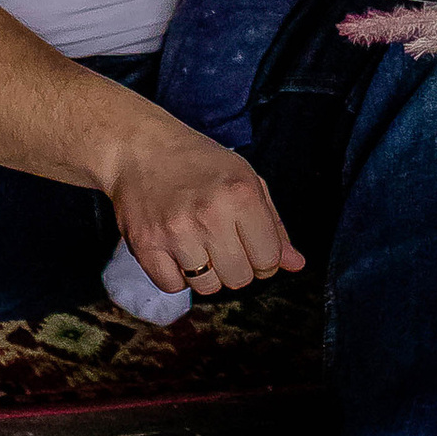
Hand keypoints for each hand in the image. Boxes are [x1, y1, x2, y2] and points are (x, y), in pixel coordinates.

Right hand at [103, 103, 304, 298]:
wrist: (139, 148)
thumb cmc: (198, 162)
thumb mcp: (245, 179)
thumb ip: (274, 225)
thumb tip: (297, 265)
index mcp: (241, 194)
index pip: (268, 260)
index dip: (263, 257)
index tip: (249, 243)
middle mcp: (210, 214)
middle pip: (239, 279)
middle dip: (235, 266)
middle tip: (220, 241)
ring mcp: (175, 231)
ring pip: (207, 287)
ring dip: (205, 272)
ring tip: (196, 242)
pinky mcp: (146, 245)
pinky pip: (173, 287)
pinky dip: (176, 275)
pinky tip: (174, 248)